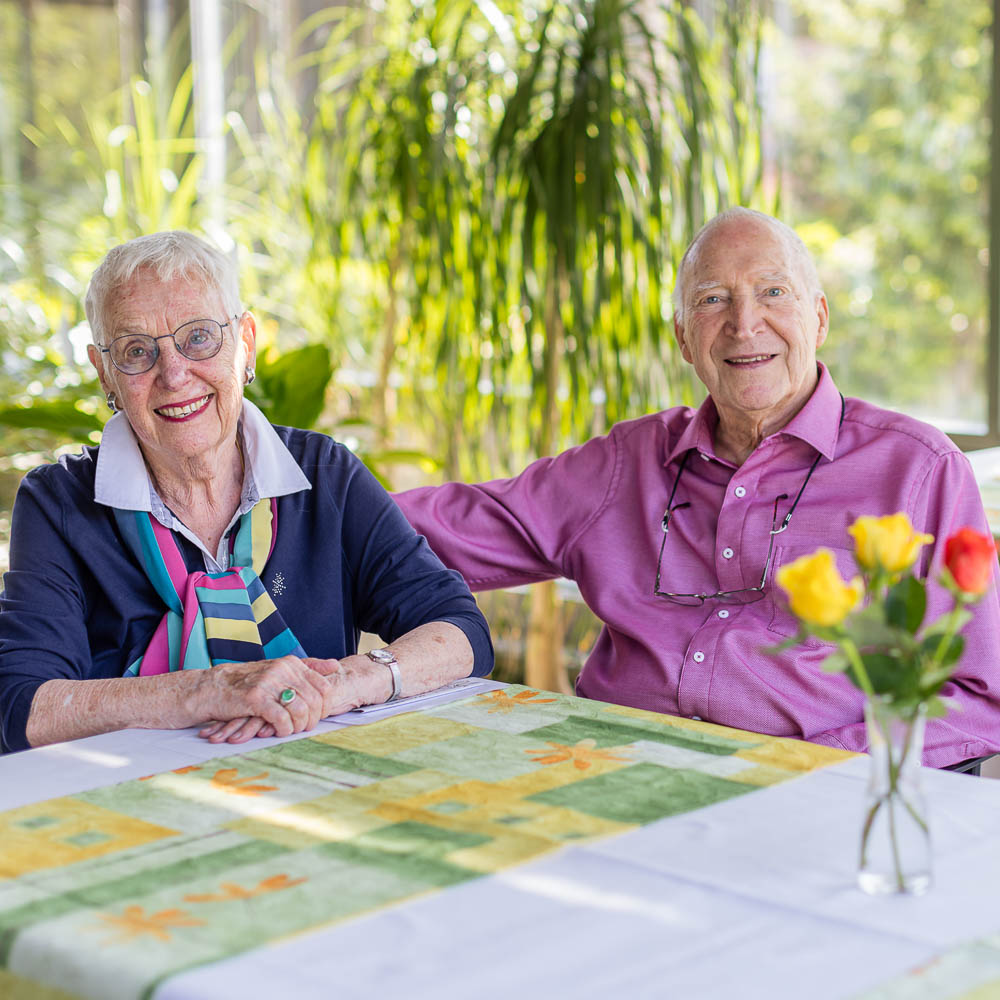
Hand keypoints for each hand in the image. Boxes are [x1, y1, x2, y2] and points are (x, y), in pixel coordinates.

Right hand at [198, 655, 384, 741]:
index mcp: (290, 663)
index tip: (317, 716)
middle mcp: (282, 669)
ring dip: (299, 726)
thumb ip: (307, 667)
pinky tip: (280, 732)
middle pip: (314, 700)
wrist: (212, 689)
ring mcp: (269, 682)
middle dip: (313, 719)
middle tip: (305, 728)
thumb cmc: (248, 683)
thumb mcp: (279, 670)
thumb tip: (335, 665)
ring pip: (300, 710)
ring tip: (292, 731)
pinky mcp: (256, 698)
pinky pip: (281, 718)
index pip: (323, 686)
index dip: (324, 706)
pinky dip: (284, 729)